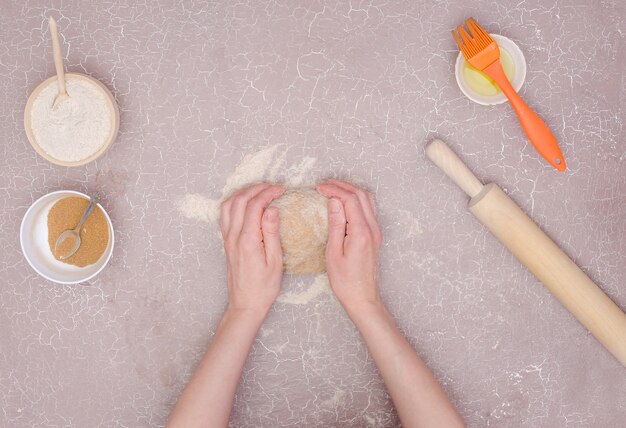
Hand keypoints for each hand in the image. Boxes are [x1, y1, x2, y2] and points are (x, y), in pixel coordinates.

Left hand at [219, 183, 284, 314]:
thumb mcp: (275, 261)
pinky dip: (234, 202)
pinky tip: (245, 203)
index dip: (268, 193)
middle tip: (273, 186)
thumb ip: (271, 233)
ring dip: (243, 193)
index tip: (281, 189)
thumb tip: (271, 209)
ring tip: (259, 190)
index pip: (255, 206)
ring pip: (228, 205)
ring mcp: (227, 239)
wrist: (245, 304)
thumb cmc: (264, 287)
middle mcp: (233, 237)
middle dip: (256, 188)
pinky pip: (224, 215)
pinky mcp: (226, 242)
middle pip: (239, 201)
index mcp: (247, 240)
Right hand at [316, 180, 382, 314]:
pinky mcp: (375, 236)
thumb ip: (336, 224)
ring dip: (351, 190)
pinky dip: (356, 200)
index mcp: (361, 232)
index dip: (334, 189)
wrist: (363, 298)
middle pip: (361, 195)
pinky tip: (344, 202)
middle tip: (324, 184)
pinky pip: (369, 209)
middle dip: (342, 185)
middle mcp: (373, 229)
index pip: (350, 199)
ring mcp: (376, 231)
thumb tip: (334, 202)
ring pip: (367, 200)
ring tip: (333, 189)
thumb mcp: (333, 253)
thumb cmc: (345, 281)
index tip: (319, 188)